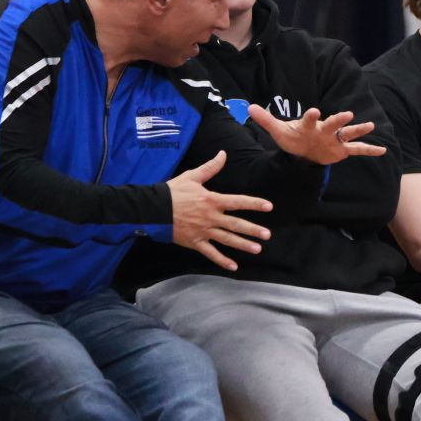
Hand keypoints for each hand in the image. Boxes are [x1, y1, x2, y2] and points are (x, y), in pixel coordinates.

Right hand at [167, 151, 272, 270]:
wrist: (152, 209)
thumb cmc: (172, 191)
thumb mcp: (192, 176)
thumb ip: (211, 167)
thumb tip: (223, 153)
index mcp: (211, 200)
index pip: (237, 202)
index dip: (254, 203)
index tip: (269, 206)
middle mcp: (210, 217)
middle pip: (236, 224)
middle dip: (253, 230)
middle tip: (267, 235)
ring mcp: (203, 231)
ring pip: (226, 239)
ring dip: (243, 245)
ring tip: (257, 249)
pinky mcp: (194, 241)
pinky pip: (210, 253)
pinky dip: (222, 260)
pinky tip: (234, 266)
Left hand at [248, 105, 385, 164]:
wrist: (303, 149)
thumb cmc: (292, 137)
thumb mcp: (278, 130)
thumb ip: (266, 120)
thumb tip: (248, 108)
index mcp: (309, 125)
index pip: (310, 119)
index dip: (311, 116)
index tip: (315, 111)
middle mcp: (325, 129)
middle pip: (333, 124)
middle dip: (339, 120)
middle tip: (347, 114)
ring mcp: (335, 139)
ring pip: (348, 133)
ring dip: (358, 129)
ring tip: (370, 125)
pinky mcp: (341, 150)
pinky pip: (357, 149)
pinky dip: (369, 150)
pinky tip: (382, 150)